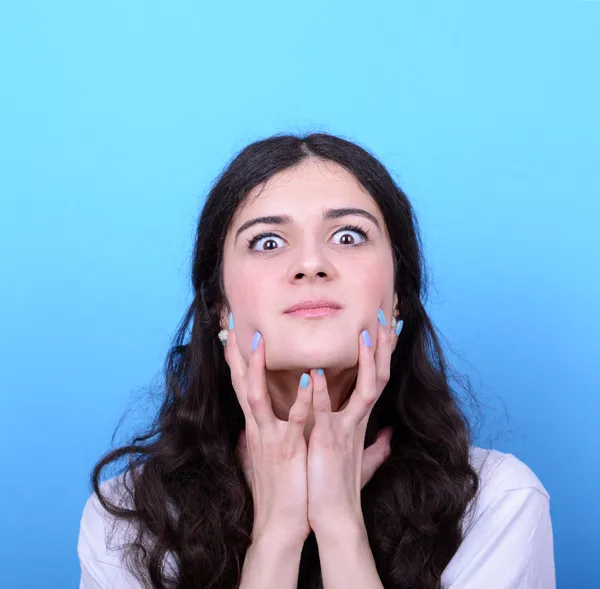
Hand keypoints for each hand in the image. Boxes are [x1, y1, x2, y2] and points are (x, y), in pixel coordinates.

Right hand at [224, 328, 312, 545]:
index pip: (242, 386)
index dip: (237, 359)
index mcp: (256, 427)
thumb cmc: (277, 492)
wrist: (280, 526)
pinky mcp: (287, 450)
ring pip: (254, 396)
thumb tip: (245, 433)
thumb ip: (254, 443)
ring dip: (255, 368)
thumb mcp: (264, 461)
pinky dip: (300, 399)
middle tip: (230, 321)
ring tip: (259, 340)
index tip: (233, 334)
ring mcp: (269, 438)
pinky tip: (309, 378)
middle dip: (235, 352)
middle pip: (239, 383)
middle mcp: (256, 428)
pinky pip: (292, 420)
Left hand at [306, 318, 396, 537]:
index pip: (375, 378)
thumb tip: (390, 438)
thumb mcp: (360, 462)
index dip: (382, 353)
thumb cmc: (340, 486)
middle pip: (379, 376)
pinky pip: (325, 413)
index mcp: (358, 420)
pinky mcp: (328, 442)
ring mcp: (346, 429)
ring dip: (366, 361)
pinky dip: (320, 392)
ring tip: (364, 333)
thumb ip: (376, 447)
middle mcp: (357, 420)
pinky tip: (314, 372)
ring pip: (365, 389)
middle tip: (384, 316)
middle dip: (384, 346)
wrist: (334, 516)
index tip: (384, 328)